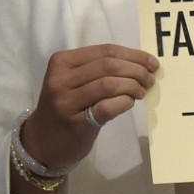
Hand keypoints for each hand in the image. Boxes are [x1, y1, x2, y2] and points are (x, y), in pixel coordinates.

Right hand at [20, 44, 158, 171]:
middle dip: (136, 70)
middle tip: (149, 79)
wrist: (41, 143)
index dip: (133, 55)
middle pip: (108, 65)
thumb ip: (99, 69)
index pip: (105, 50)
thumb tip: (141, 63)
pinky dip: (124, 102)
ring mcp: (66, 102)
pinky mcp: (75, 124)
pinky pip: (107, 107)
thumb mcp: (73, 81)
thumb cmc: (65, 107)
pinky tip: (130, 103)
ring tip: (142, 91)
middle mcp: (60, 79)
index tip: (152, 62)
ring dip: (133, 86)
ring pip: (109, 84)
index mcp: (62, 61)